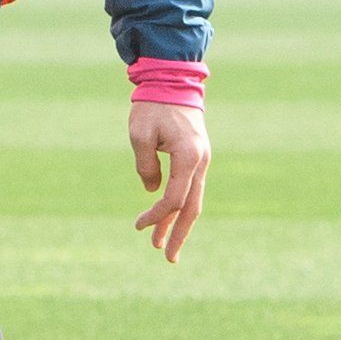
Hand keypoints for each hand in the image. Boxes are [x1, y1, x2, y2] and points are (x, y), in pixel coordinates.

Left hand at [129, 101, 207, 259]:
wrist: (173, 82)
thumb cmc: (153, 106)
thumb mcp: (140, 134)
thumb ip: (145, 165)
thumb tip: (151, 192)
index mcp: (189, 156)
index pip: (175, 198)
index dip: (157, 216)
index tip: (138, 226)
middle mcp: (201, 162)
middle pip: (192, 207)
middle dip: (178, 234)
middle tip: (167, 257)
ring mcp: (201, 161)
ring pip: (191, 200)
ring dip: (177, 223)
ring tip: (161, 246)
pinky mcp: (196, 158)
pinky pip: (189, 188)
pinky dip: (178, 206)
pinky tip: (164, 220)